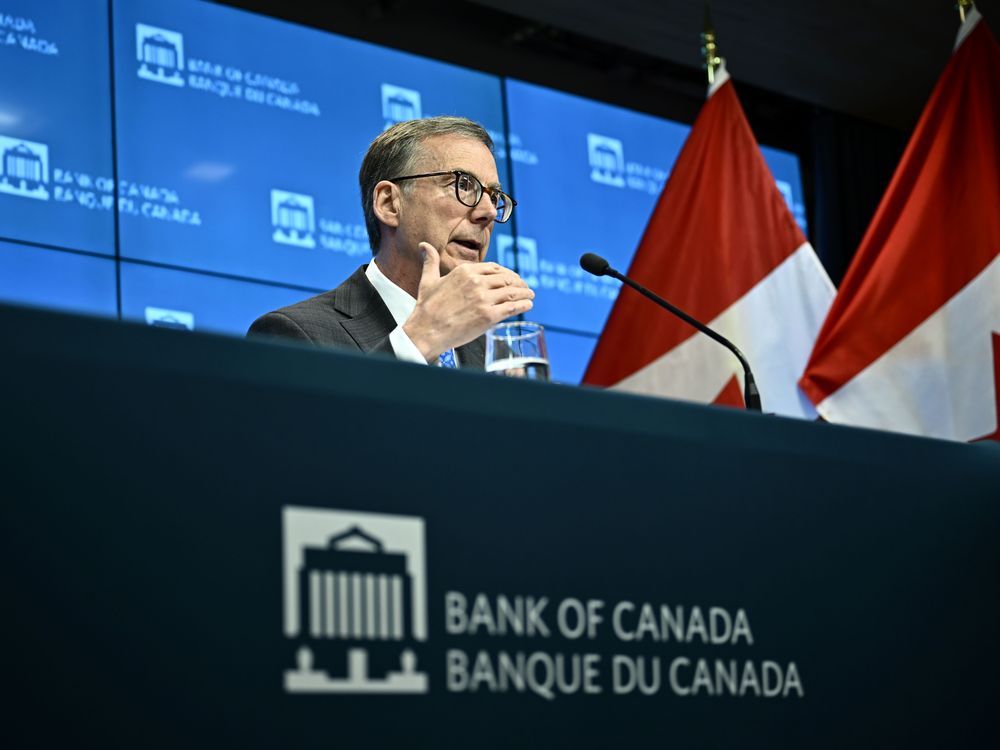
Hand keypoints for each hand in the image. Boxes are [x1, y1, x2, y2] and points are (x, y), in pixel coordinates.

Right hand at [403, 242, 534, 360]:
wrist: (426, 331)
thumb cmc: (426, 308)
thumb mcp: (428, 280)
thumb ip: (430, 262)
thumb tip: (424, 246)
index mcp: (465, 271)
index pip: (493, 268)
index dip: (506, 273)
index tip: (512, 277)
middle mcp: (476, 282)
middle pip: (506, 279)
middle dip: (519, 283)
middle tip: (525, 287)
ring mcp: (483, 299)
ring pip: (512, 292)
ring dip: (525, 293)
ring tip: (530, 295)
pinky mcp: (488, 316)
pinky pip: (511, 307)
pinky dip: (523, 305)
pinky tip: (528, 305)